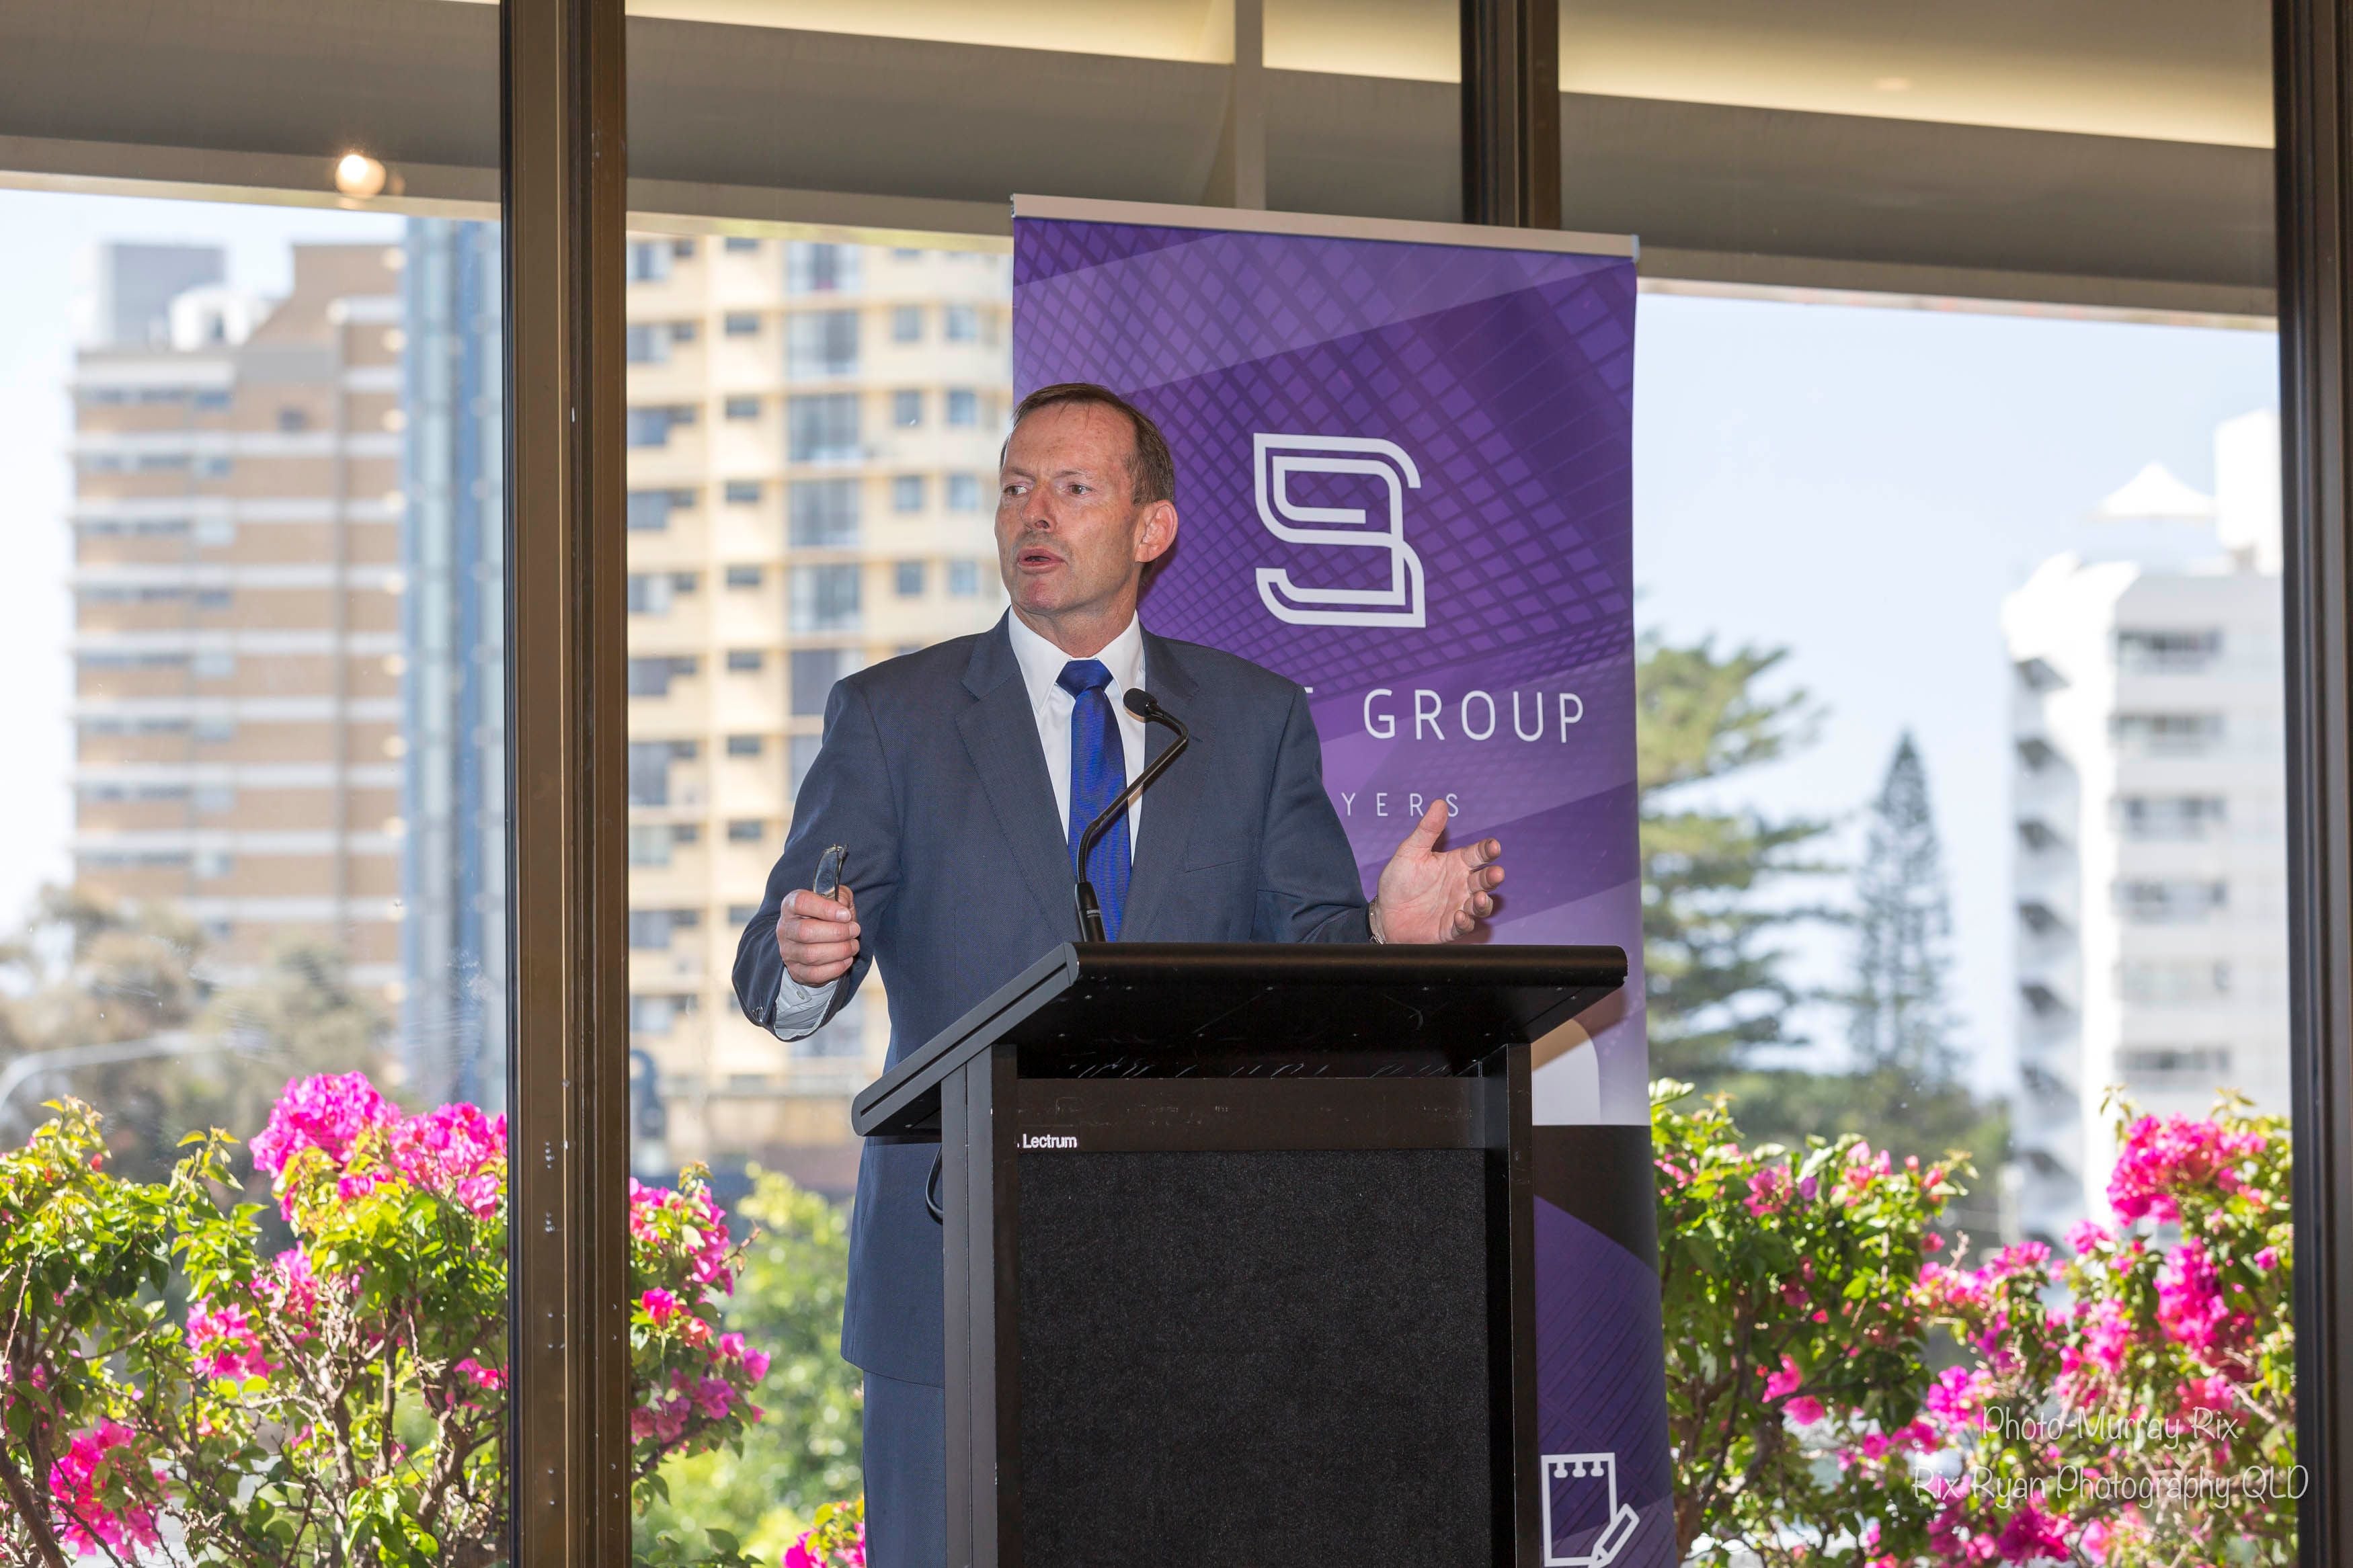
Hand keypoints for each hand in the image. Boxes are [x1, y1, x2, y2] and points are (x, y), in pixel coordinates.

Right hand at [776, 883, 859, 985]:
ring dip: (840, 950)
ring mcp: (788, 952)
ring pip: (811, 954)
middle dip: (837, 932)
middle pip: (806, 931)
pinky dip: (836, 967)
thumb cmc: (826, 918)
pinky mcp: (796, 971)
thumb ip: (841, 897)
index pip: (801, 902)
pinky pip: (816, 973)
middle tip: (854, 930)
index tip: (846, 915)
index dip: (825, 908)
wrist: (817, 942)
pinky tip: (846, 959)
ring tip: (853, 945)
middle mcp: (785, 928)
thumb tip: (843, 907)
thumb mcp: (835, 900)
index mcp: (791, 905)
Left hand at [1368, 799, 1502, 943]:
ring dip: (1484, 903)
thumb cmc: (1399, 882)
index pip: (1477, 854)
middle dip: (1492, 877)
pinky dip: (1465, 922)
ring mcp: (1458, 907)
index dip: (1487, 849)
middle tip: (1496, 873)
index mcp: (1456, 864)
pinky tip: (1460, 916)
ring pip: (1480, 905)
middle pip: (1484, 880)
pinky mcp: (1450, 927)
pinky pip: (1463, 926)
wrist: (1384, 913)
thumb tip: (1439, 803)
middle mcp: (1461, 885)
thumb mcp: (1410, 852)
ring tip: (1480, 898)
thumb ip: (1427, 830)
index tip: (1493, 846)